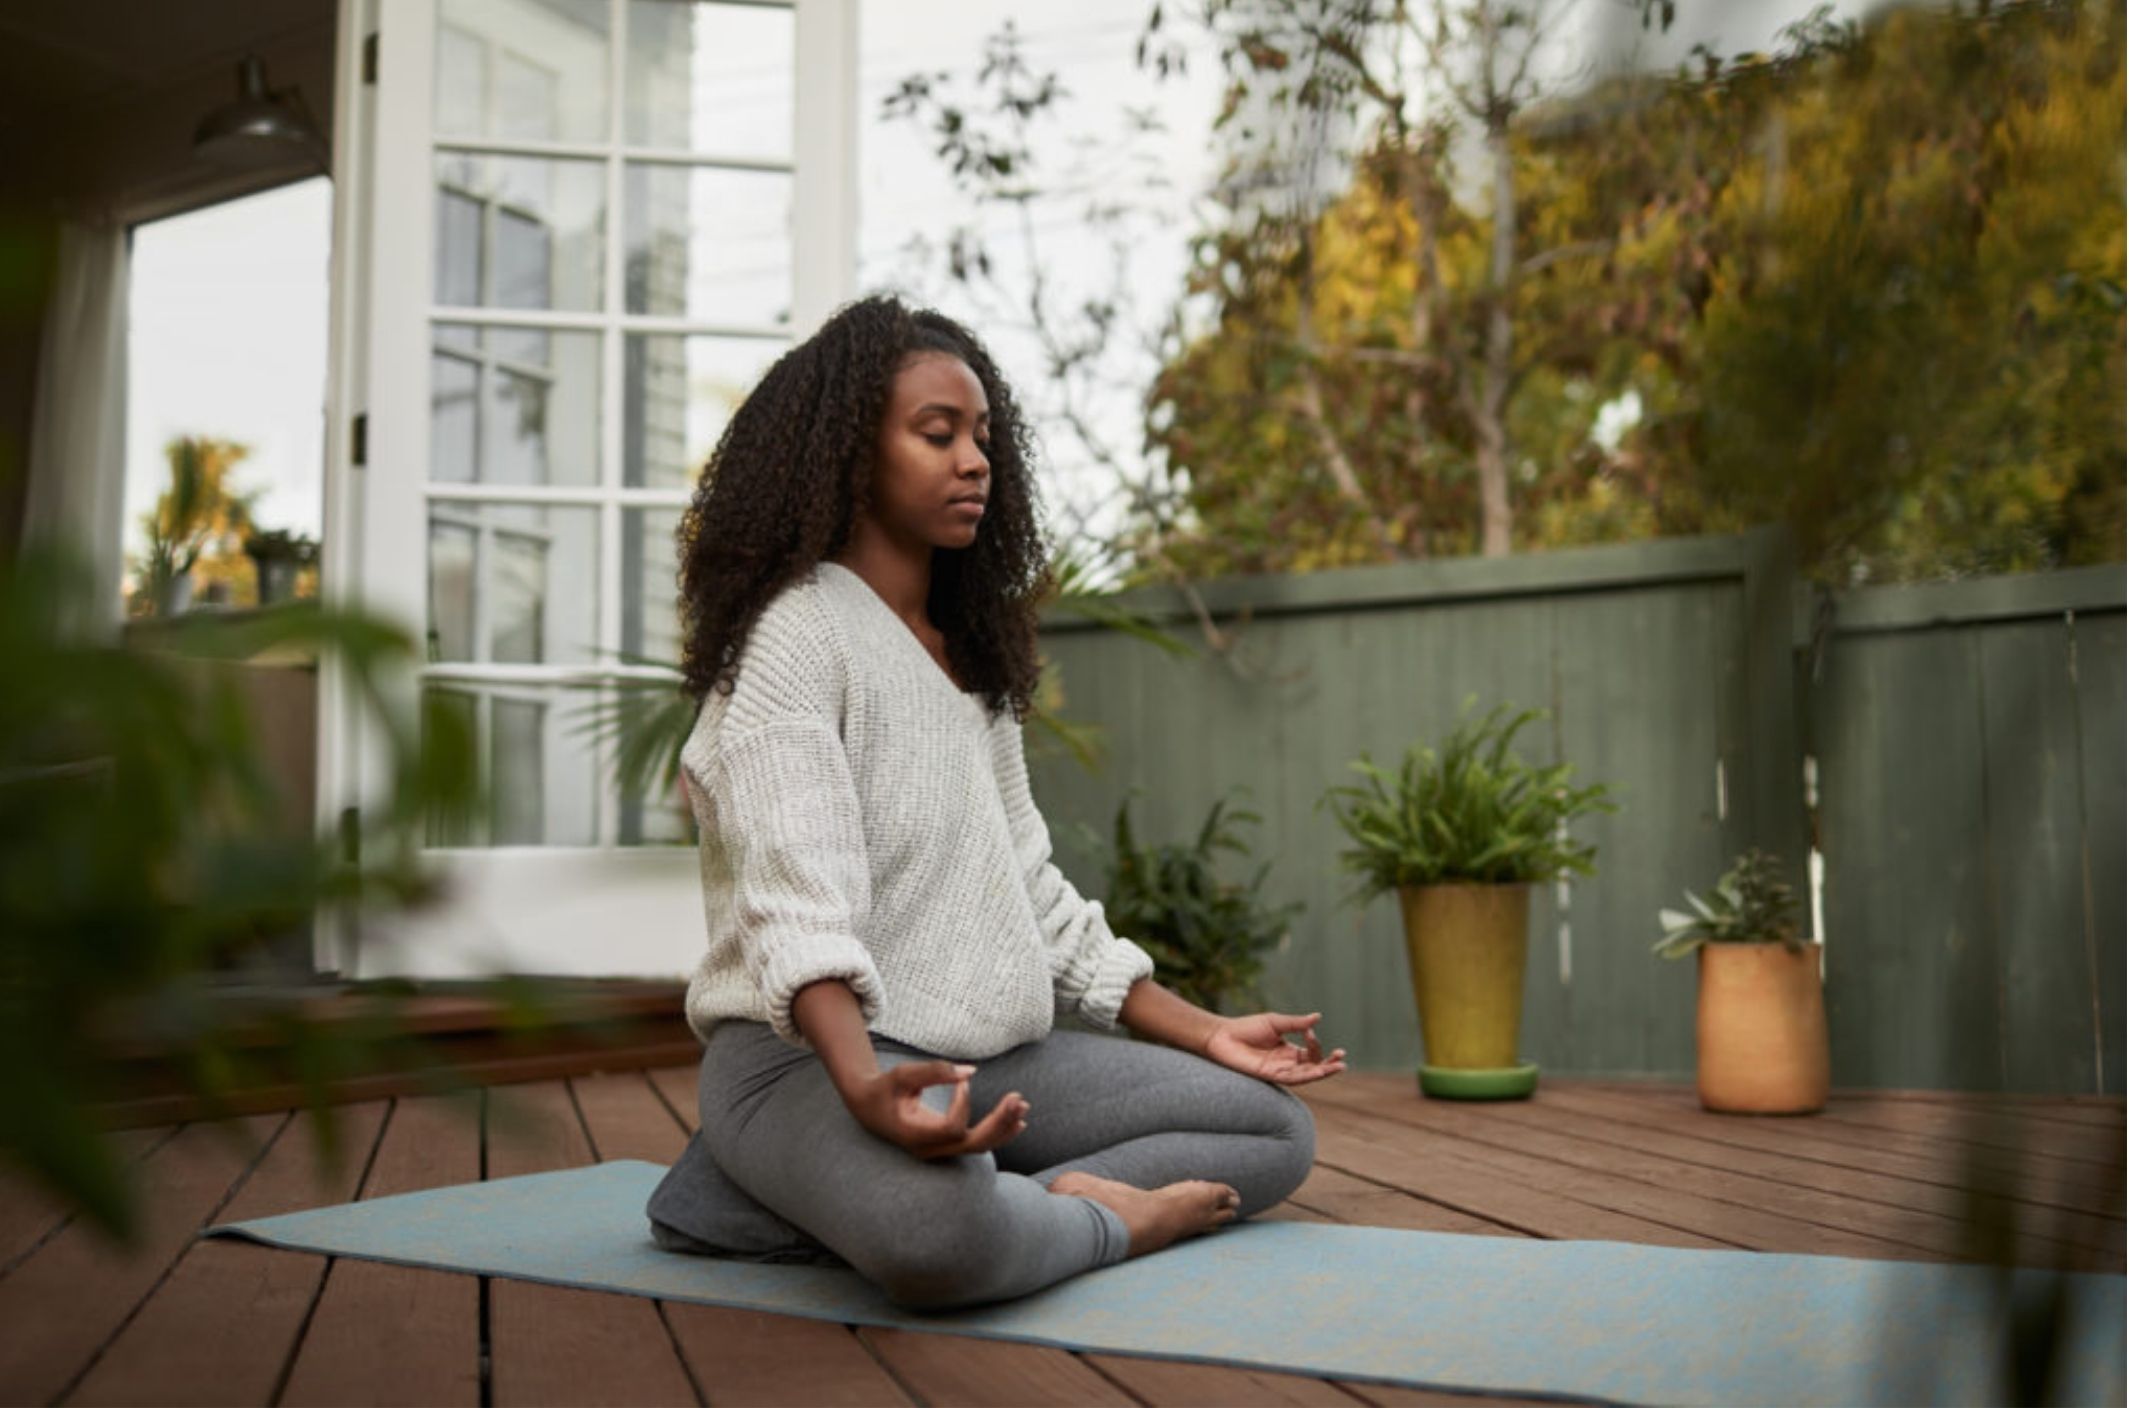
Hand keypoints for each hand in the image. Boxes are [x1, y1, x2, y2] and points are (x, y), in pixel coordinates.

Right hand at [840, 1061, 1029, 1159]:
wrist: (870, 1108)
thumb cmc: (885, 1089)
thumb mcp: (903, 1075)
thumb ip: (934, 1071)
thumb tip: (972, 1071)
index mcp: (915, 1136)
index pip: (952, 1128)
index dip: (963, 1105)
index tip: (962, 1082)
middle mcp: (929, 1149)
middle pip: (973, 1143)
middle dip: (998, 1122)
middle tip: (1018, 1099)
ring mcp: (939, 1151)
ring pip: (979, 1147)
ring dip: (1003, 1127)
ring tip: (1023, 1106)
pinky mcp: (948, 1145)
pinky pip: (977, 1144)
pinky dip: (998, 1133)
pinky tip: (1019, 1122)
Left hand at [1200, 1012, 1346, 1085]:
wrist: (1222, 1036)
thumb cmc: (1245, 1028)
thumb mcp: (1275, 1022)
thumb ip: (1296, 1023)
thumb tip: (1318, 1017)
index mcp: (1288, 1050)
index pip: (1310, 1052)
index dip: (1316, 1044)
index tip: (1311, 1031)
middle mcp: (1285, 1063)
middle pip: (1313, 1067)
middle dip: (1329, 1064)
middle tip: (1343, 1059)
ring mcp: (1278, 1070)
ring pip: (1305, 1075)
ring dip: (1323, 1072)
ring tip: (1339, 1067)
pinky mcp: (1269, 1076)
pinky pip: (1291, 1079)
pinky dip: (1306, 1076)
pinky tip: (1318, 1071)